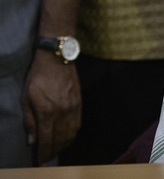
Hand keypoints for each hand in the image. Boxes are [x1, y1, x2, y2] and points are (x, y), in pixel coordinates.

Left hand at [21, 50, 81, 165]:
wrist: (57, 59)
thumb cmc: (38, 77)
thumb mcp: (26, 97)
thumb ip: (29, 120)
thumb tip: (32, 140)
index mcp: (47, 111)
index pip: (46, 139)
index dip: (44, 153)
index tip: (40, 161)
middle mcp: (62, 112)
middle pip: (60, 139)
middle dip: (54, 152)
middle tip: (48, 158)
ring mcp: (73, 107)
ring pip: (71, 133)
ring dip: (64, 145)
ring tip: (57, 150)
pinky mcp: (80, 103)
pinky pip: (78, 124)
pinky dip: (73, 134)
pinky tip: (68, 137)